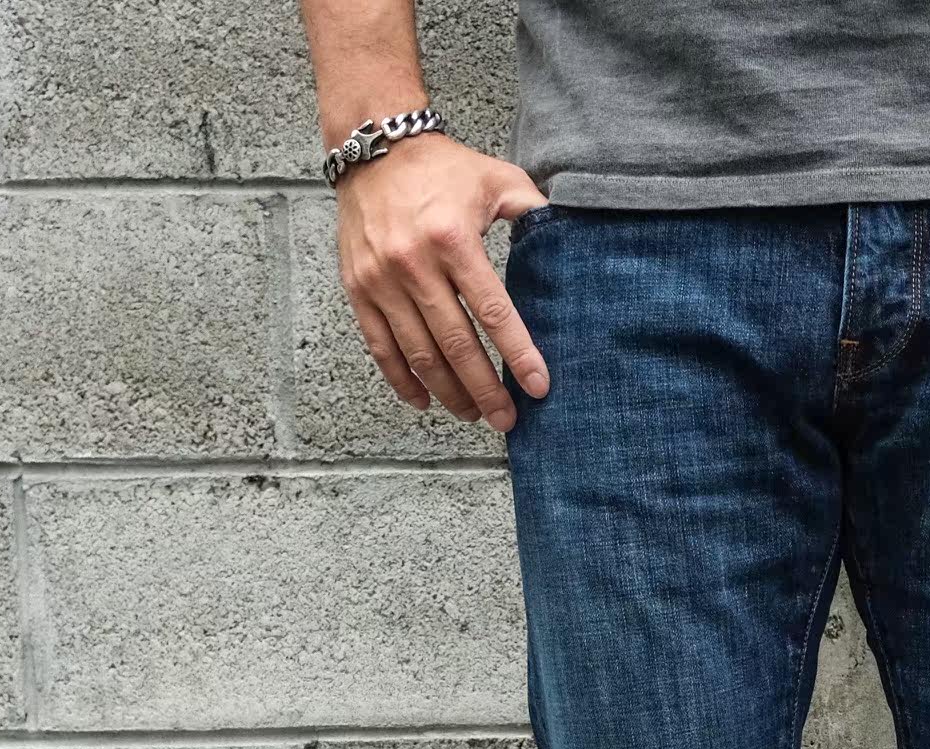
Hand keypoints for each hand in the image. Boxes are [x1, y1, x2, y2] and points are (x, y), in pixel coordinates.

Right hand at [337, 133, 550, 430]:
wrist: (373, 146)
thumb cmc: (443, 167)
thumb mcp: (497, 178)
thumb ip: (534, 212)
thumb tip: (572, 243)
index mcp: (453, 238)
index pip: (493, 311)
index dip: (518, 354)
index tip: (538, 387)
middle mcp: (413, 263)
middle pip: (456, 345)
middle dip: (485, 390)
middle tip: (507, 420)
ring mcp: (381, 280)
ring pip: (419, 354)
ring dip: (449, 392)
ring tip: (474, 415)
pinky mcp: (357, 289)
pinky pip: (381, 347)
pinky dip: (403, 380)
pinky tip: (425, 401)